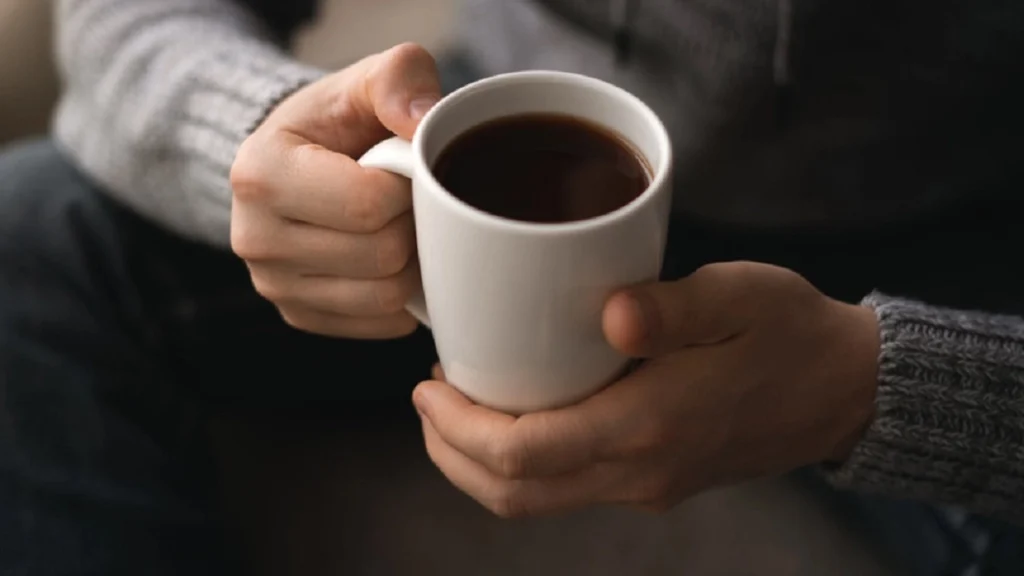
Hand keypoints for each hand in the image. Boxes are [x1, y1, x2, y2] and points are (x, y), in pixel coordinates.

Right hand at [230, 44, 439, 338]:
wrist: (298, 159)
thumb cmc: (337, 121)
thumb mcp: (365, 81)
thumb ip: (399, 79)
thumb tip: (424, 124)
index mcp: (260, 174)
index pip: (369, 205)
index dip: (409, 187)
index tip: (403, 168)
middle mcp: (254, 238)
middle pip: (382, 255)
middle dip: (413, 225)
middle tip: (409, 200)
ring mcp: (273, 286)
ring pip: (385, 296)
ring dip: (413, 263)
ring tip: (402, 226)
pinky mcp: (298, 316)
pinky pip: (379, 323)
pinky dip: (402, 297)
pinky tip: (392, 260)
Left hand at [412, 262, 879, 516]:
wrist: (845, 389)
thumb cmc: (790, 332)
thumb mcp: (739, 297)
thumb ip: (673, 307)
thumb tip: (608, 312)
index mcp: (650, 426)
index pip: (524, 454)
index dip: (459, 428)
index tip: (429, 386)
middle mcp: (640, 469)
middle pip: (515, 494)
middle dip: (453, 454)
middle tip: (428, 400)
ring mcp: (647, 484)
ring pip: (536, 501)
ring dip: (481, 466)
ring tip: (456, 411)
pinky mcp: (654, 480)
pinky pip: (566, 489)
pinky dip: (522, 465)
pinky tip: (518, 416)